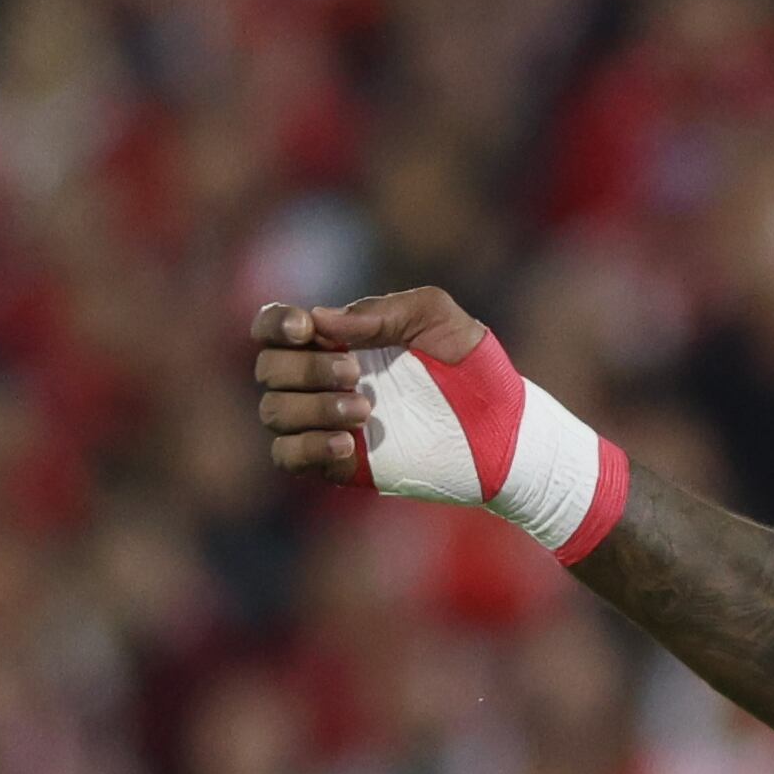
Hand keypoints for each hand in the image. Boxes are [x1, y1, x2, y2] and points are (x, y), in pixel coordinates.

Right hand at [251, 287, 486, 482]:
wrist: (504, 430)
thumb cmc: (473, 368)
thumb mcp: (436, 318)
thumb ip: (383, 311)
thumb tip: (323, 321)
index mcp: (336, 338)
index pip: (274, 327)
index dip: (276, 324)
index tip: (307, 331)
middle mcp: (321, 379)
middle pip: (270, 369)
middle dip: (306, 369)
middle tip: (356, 375)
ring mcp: (327, 421)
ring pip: (275, 412)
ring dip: (310, 408)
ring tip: (363, 410)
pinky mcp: (339, 463)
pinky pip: (287, 456)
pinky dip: (306, 448)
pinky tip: (346, 444)